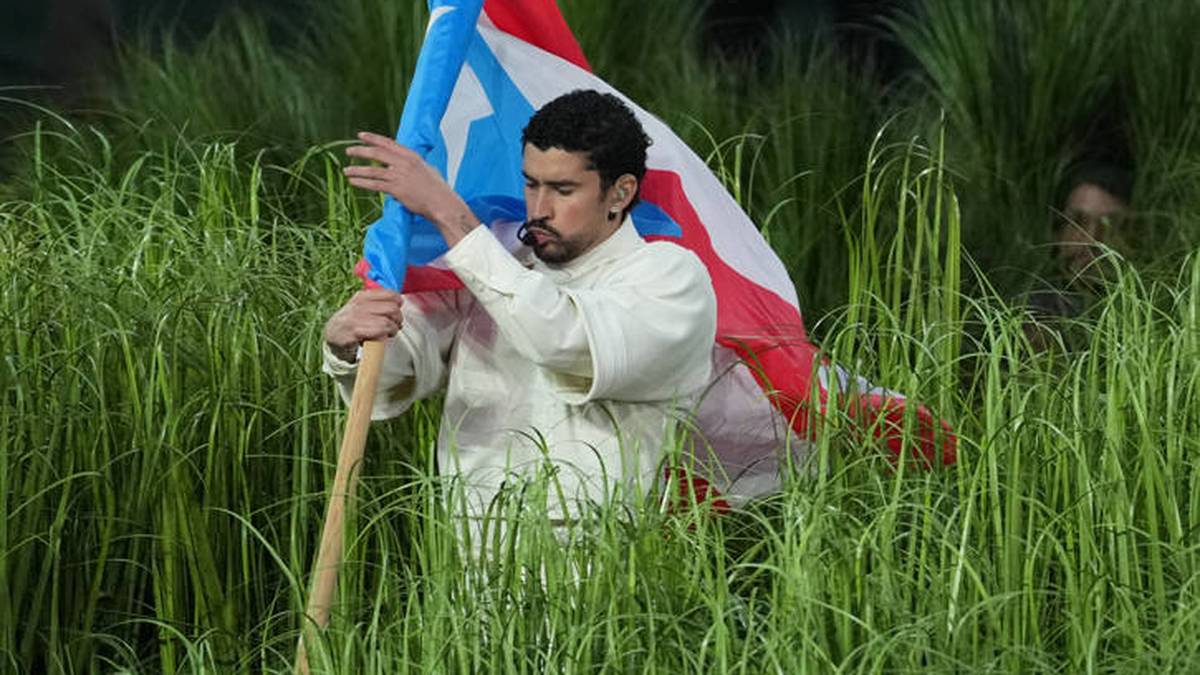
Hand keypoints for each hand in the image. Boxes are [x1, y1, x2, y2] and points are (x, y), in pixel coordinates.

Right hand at [323, 289, 404, 361]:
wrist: (332, 336)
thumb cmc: (352, 322)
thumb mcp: (361, 306)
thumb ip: (377, 302)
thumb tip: (399, 302)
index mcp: (363, 296)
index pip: (391, 295)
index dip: (398, 304)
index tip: (396, 311)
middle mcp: (359, 305)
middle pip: (392, 309)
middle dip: (398, 320)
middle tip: (395, 326)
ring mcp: (356, 318)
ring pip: (387, 322)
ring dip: (392, 330)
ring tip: (388, 333)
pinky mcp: (355, 332)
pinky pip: (377, 333)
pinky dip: (383, 337)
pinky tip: (379, 339)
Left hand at [343, 132, 479, 245]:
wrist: (443, 204)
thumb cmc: (438, 189)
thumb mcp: (427, 170)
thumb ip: (414, 166)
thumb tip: (404, 166)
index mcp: (411, 156)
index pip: (388, 143)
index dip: (373, 138)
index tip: (361, 135)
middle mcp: (404, 163)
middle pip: (377, 154)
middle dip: (361, 151)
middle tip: (349, 151)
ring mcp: (399, 176)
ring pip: (373, 171)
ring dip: (357, 170)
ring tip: (346, 170)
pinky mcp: (397, 190)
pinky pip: (375, 185)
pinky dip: (362, 183)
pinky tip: (353, 182)